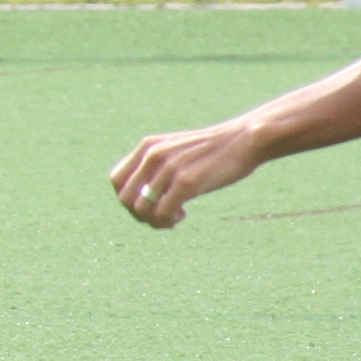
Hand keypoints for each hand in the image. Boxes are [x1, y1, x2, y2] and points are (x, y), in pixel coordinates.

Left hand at [109, 119, 260, 228]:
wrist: (244, 139)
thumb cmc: (212, 150)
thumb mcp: (175, 150)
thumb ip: (156, 166)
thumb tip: (139, 197)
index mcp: (147, 146)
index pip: (116, 180)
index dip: (128, 199)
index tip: (148, 205)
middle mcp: (153, 156)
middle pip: (124, 198)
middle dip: (139, 215)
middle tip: (159, 217)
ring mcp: (169, 169)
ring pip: (142, 209)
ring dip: (155, 221)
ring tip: (173, 218)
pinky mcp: (187, 182)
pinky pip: (163, 212)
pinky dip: (168, 221)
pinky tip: (183, 215)